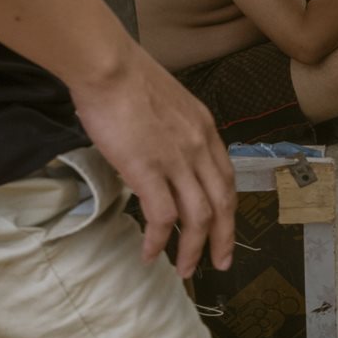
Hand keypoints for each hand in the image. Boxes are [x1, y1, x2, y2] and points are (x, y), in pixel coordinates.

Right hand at [69, 44, 235, 278]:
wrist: (109, 66)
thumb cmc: (126, 77)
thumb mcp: (166, 103)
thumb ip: (173, 130)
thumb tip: (161, 149)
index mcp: (206, 129)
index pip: (227, 177)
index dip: (228, 208)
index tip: (226, 228)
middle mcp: (200, 146)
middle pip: (223, 203)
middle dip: (224, 239)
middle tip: (220, 264)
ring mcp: (177, 160)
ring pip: (199, 217)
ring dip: (194, 249)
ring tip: (185, 271)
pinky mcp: (149, 170)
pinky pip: (163, 217)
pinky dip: (160, 241)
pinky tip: (151, 254)